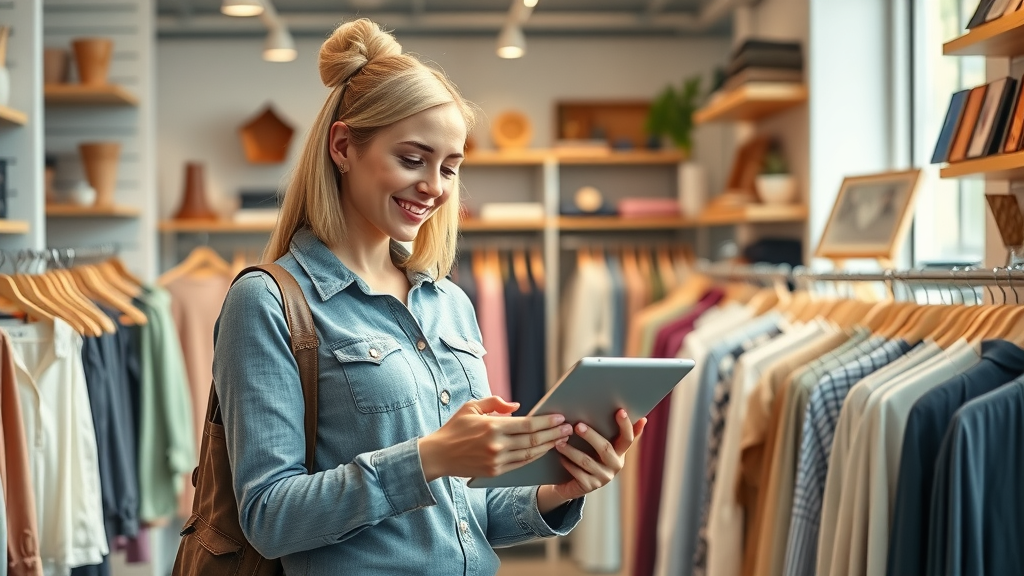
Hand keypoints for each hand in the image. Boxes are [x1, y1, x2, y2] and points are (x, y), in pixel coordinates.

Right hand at [418, 396, 572, 481]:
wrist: (437, 456)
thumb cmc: (455, 428)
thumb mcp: (471, 407)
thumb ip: (495, 403)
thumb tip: (517, 406)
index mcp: (492, 427)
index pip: (527, 424)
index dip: (546, 421)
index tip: (559, 417)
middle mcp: (496, 445)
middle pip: (533, 440)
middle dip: (553, 434)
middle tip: (568, 428)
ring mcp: (496, 461)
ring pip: (530, 454)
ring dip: (549, 446)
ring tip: (561, 439)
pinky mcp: (495, 472)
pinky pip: (521, 464)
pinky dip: (535, 457)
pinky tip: (545, 450)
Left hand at [540, 409, 645, 505]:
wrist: (574, 482)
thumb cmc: (589, 455)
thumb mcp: (600, 444)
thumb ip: (609, 430)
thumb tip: (629, 411)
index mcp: (620, 452)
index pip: (627, 438)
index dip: (625, 425)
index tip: (620, 411)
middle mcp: (615, 465)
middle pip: (605, 448)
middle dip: (591, 436)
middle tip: (577, 425)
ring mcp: (603, 477)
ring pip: (586, 461)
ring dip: (571, 450)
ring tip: (559, 441)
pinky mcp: (590, 486)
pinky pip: (577, 473)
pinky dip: (567, 463)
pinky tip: (559, 456)